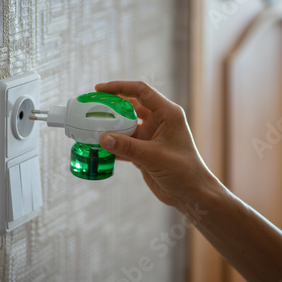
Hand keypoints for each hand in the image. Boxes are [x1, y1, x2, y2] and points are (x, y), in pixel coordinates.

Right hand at [96, 81, 214, 207]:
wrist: (191, 194)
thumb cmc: (183, 171)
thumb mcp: (154, 156)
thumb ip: (128, 147)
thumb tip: (102, 138)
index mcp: (167, 114)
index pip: (141, 91)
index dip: (120, 87)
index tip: (100, 89)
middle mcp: (159, 121)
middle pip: (130, 106)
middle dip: (111, 106)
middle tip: (92, 106)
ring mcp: (151, 136)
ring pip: (126, 125)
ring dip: (110, 126)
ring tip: (90, 126)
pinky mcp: (145, 151)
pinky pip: (125, 143)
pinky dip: (112, 144)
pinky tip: (98, 147)